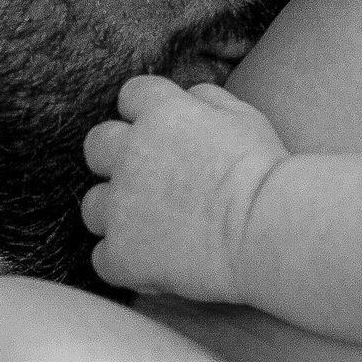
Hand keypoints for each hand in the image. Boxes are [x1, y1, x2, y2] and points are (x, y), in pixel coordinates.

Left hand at [82, 74, 286, 298]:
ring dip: (117, 215)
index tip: (163, 132)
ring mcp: (120, 206)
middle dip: (115, 159)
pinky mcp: (121, 253)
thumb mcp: (245, 117)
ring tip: (153, 230)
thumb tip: (190, 95)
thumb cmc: (266, 173)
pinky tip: (156, 266)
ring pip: (93, 207)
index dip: (144, 112)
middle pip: (96, 145)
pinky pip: (104, 259)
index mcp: (160, 113)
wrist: (267, 229)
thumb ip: (209, 99)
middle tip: (148, 181)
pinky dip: (126, 263)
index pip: (131, 95)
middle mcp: (129, 153)